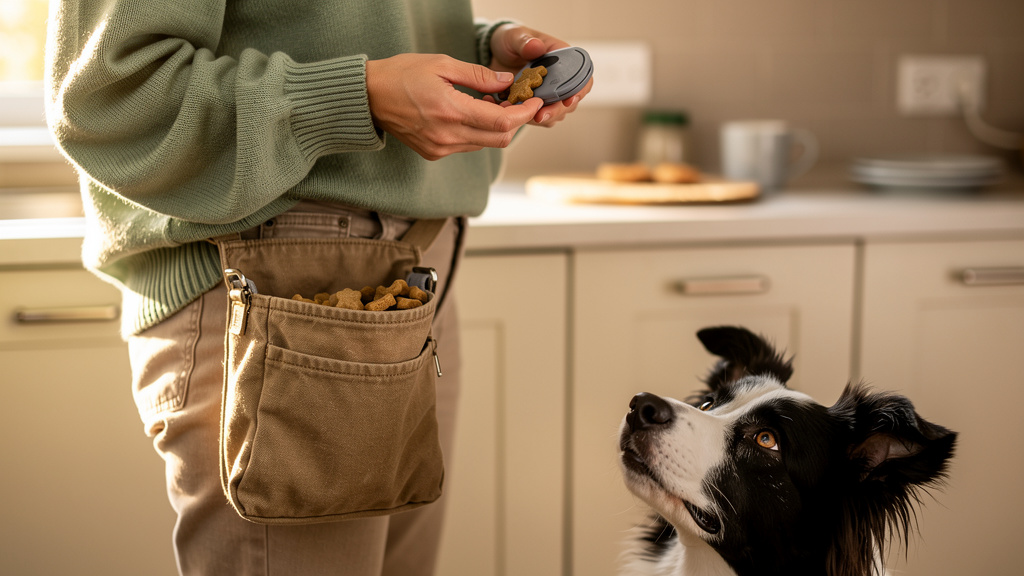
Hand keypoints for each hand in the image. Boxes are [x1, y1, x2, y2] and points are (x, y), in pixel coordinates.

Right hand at [366, 53, 542, 159]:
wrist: (368, 98)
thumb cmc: (401, 74)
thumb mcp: (442, 64)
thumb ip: (478, 76)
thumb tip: (508, 81)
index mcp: (450, 112)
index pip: (502, 122)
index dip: (525, 113)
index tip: (535, 101)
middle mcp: (447, 136)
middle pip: (499, 138)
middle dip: (515, 120)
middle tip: (517, 100)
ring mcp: (440, 148)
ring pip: (485, 143)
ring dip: (497, 126)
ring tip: (493, 103)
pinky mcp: (434, 153)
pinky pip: (468, 146)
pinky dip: (478, 132)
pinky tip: (473, 113)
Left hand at [488, 23, 591, 126]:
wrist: (494, 56)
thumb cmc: (509, 42)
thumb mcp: (514, 36)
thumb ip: (524, 41)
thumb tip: (536, 47)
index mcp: (562, 59)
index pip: (582, 78)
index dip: (579, 90)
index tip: (568, 100)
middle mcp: (560, 79)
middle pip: (569, 101)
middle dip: (556, 110)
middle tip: (540, 116)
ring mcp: (549, 94)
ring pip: (556, 113)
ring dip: (543, 117)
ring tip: (525, 116)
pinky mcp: (537, 105)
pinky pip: (539, 116)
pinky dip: (530, 119)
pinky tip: (517, 115)